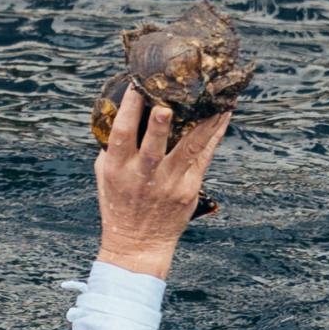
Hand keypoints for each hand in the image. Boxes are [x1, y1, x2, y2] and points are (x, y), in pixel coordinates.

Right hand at [95, 87, 231, 279]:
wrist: (138, 243)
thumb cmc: (119, 204)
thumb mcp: (105, 175)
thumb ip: (112, 148)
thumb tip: (123, 113)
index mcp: (117, 169)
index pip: (122, 134)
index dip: (129, 110)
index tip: (137, 86)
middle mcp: (143, 176)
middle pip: (153, 147)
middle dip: (159, 126)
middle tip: (166, 106)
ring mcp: (169, 183)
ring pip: (188, 149)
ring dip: (203, 124)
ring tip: (216, 100)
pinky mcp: (189, 189)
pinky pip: (203, 157)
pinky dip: (214, 135)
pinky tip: (223, 116)